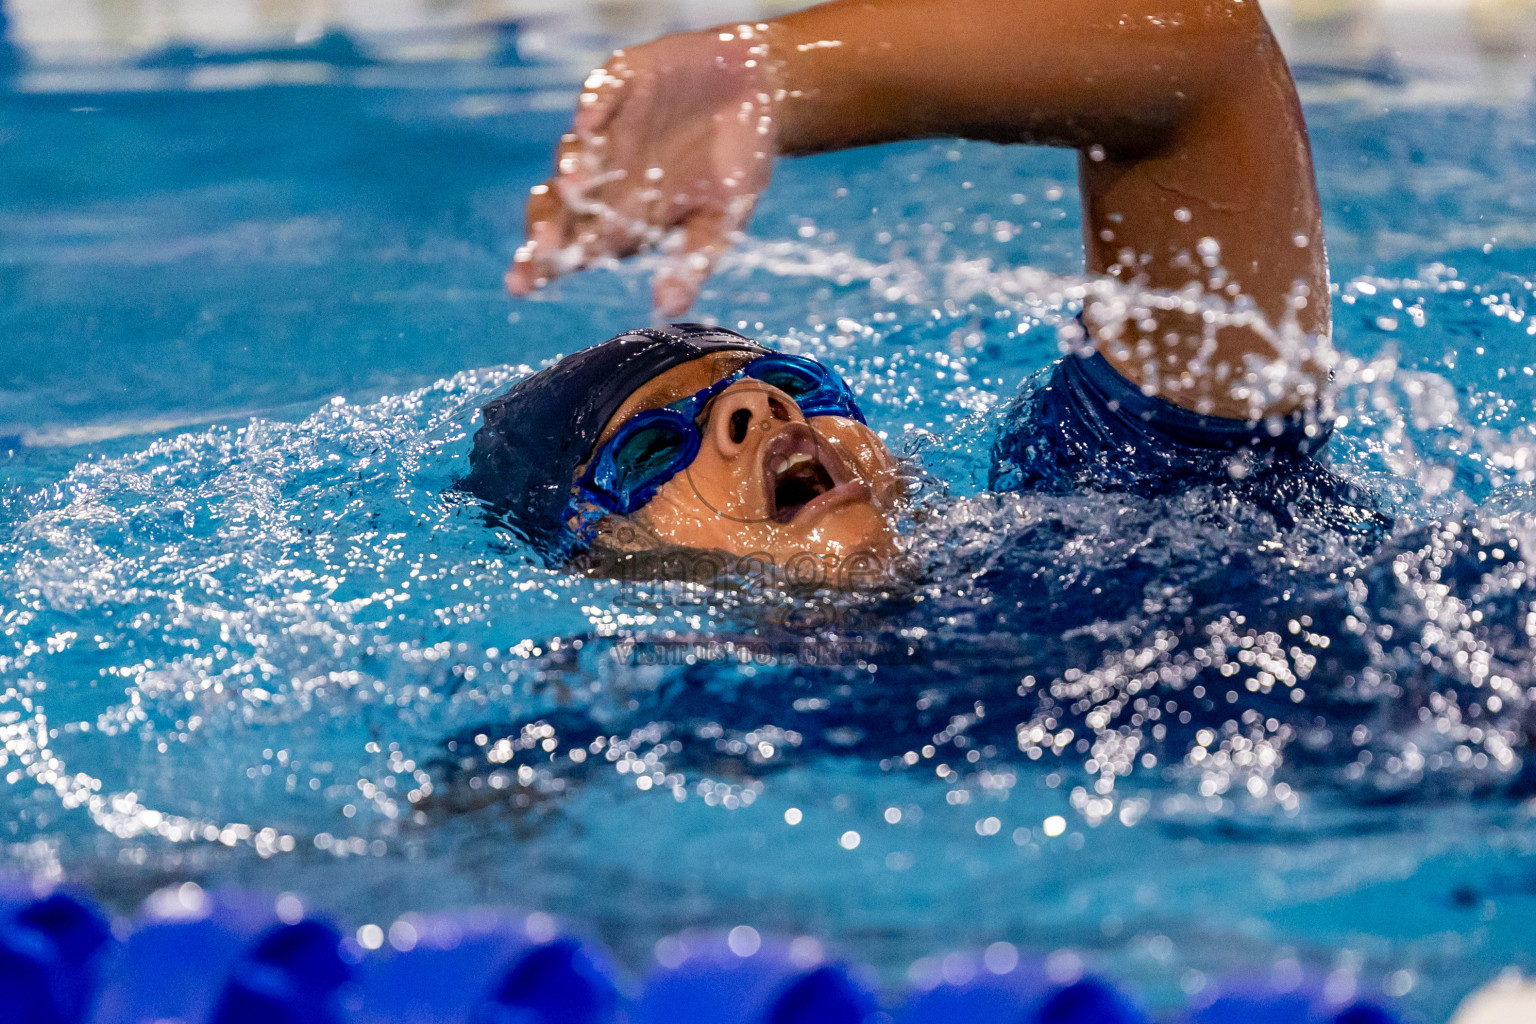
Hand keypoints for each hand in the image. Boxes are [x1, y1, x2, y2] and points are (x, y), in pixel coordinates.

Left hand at [505, 27, 781, 315]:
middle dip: (548, 225)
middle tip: (543, 247)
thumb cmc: (736, 168)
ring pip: (575, 151)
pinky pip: (602, 93)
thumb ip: (693, 262)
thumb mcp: (723, 222)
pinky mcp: (622, 82)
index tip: (520, 285)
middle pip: (560, 206)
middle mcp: (604, 178)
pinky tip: (590, 119)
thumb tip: (669, 309)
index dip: (543, 266)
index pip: (573, 249)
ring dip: (572, 167)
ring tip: (573, 184)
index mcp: (621, 220)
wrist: (760, 95)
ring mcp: (610, 130)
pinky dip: (595, 104)